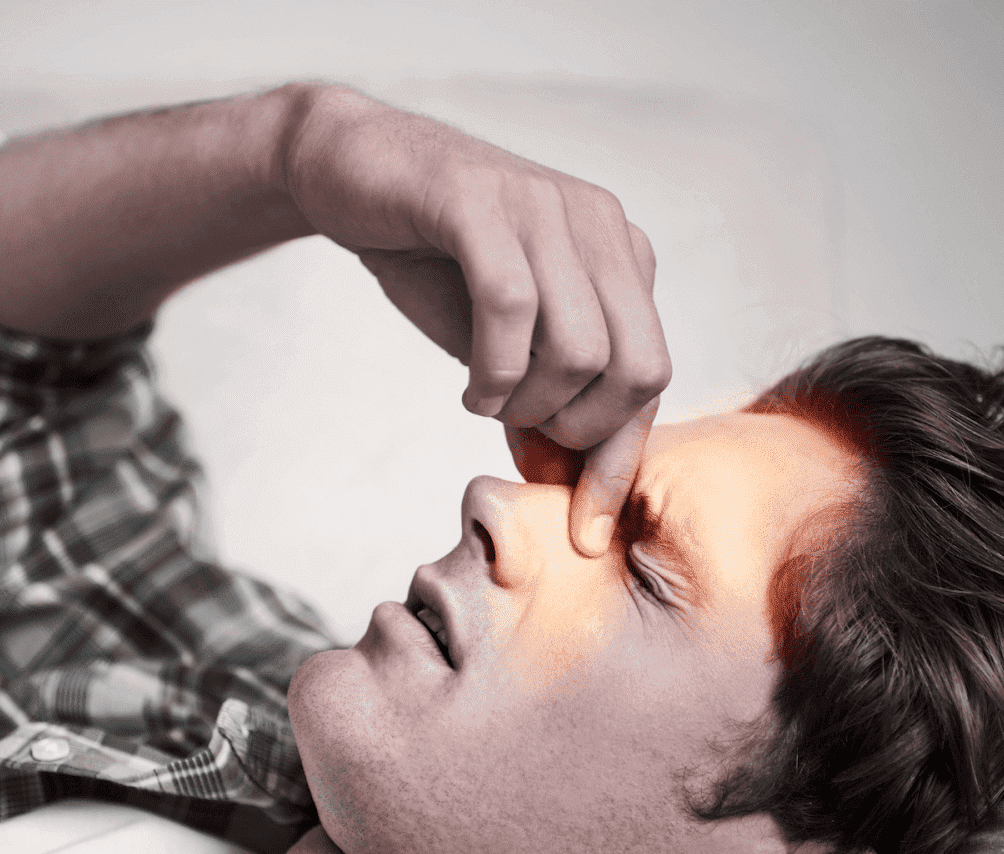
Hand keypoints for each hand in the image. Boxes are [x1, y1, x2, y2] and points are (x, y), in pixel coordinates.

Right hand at [281, 85, 670, 554]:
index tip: (587, 531)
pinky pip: (511, 307)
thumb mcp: (508, 342)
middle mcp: (599, 224)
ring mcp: (544, 205)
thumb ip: (551, 396)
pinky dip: (492, 371)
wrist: (351, 171)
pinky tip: (470, 385)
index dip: (619, 460)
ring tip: (487, 398)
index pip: (651, 373)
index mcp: (621, 256)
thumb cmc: (435, 263)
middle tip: (521, 428)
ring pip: (581, 347)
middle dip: (580, 429)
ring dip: (528, 404)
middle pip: (638, 368)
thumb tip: (579, 492)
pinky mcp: (481, 198)